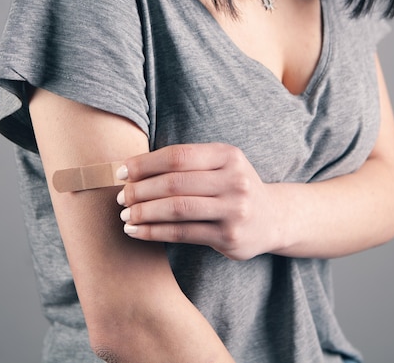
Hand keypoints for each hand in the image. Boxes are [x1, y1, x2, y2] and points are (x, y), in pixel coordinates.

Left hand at [116, 143, 280, 259]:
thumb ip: (187, 164)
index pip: (178, 156)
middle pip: (175, 183)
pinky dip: (155, 232)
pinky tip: (137, 232)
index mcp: (228, 155)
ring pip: (177, 209)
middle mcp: (234, 180)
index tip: (121, 172)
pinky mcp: (229, 237)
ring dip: (144, 213)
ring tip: (125, 216)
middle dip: (140, 190)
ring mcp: (234, 210)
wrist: (273, 218)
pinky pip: (183, 233)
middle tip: (120, 198)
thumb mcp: (221, 165)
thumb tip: (133, 169)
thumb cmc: (233, 187)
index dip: (145, 164)